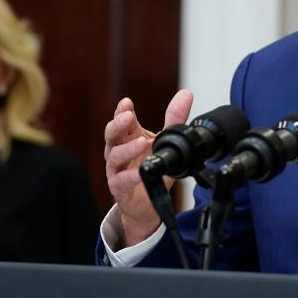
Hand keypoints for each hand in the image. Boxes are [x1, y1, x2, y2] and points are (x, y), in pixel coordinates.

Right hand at [104, 89, 192, 245]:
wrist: (147, 204)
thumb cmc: (151, 169)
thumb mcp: (165, 142)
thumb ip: (174, 119)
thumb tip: (186, 93)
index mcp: (128, 137)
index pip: (121, 120)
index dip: (122, 111)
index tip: (127, 103)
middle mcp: (119, 151)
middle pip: (111, 134)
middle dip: (117, 124)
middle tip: (128, 116)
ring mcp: (117, 169)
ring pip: (114, 156)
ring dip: (127, 148)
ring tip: (142, 142)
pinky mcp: (119, 187)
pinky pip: (121, 180)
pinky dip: (131, 175)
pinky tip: (140, 171)